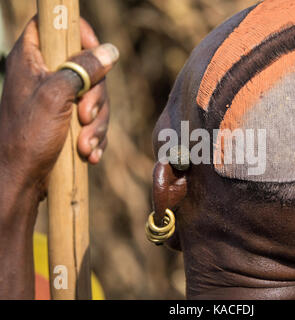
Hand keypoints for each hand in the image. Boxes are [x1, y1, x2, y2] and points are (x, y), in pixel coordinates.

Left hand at [0, 18, 118, 198]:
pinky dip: (95, 135)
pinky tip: (89, 152)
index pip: (55, 25)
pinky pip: (93, 118)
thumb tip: (110, 51)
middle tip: (85, 116)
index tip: (95, 55)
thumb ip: (82, 69)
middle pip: (87, 66)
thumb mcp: (56, 97)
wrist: (22, 180)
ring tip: (86, 144)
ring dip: (97, 123)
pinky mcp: (68, 119)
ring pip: (95, 96)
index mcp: (32, 59)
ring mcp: (59, 99)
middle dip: (95, 96)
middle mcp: (45, 75)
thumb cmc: (29, 137)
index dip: (79, 34)